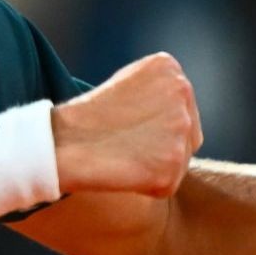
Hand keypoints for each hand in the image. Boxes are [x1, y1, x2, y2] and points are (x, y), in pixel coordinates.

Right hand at [51, 53, 203, 197]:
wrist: (66, 142)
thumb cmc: (89, 116)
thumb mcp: (128, 80)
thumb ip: (160, 90)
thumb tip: (182, 112)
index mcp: (170, 68)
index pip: (182, 105)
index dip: (156, 123)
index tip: (130, 126)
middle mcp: (182, 92)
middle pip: (189, 132)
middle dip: (165, 144)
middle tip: (129, 146)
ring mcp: (180, 130)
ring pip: (181, 159)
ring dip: (157, 165)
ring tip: (125, 157)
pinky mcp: (173, 165)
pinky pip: (169, 184)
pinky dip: (149, 186)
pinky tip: (125, 172)